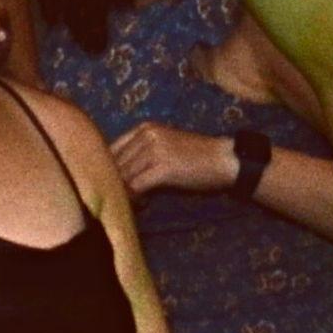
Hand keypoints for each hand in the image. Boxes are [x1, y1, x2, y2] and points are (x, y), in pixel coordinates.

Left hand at [112, 121, 236, 199]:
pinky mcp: (162, 168)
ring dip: (125, 194)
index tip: (116, 186)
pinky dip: (136, 199)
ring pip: (123, 177)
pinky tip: (144, 205)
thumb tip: (118, 175)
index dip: (108, 171)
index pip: (110, 149)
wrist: (224, 159)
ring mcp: (153, 150)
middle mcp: (145, 135)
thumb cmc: (197, 157)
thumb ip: (141, 153)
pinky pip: (135, 187)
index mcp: (144, 128)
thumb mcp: (165, 146)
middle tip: (124, 200)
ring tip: (135, 204)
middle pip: (114, 164)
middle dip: (116, 185)